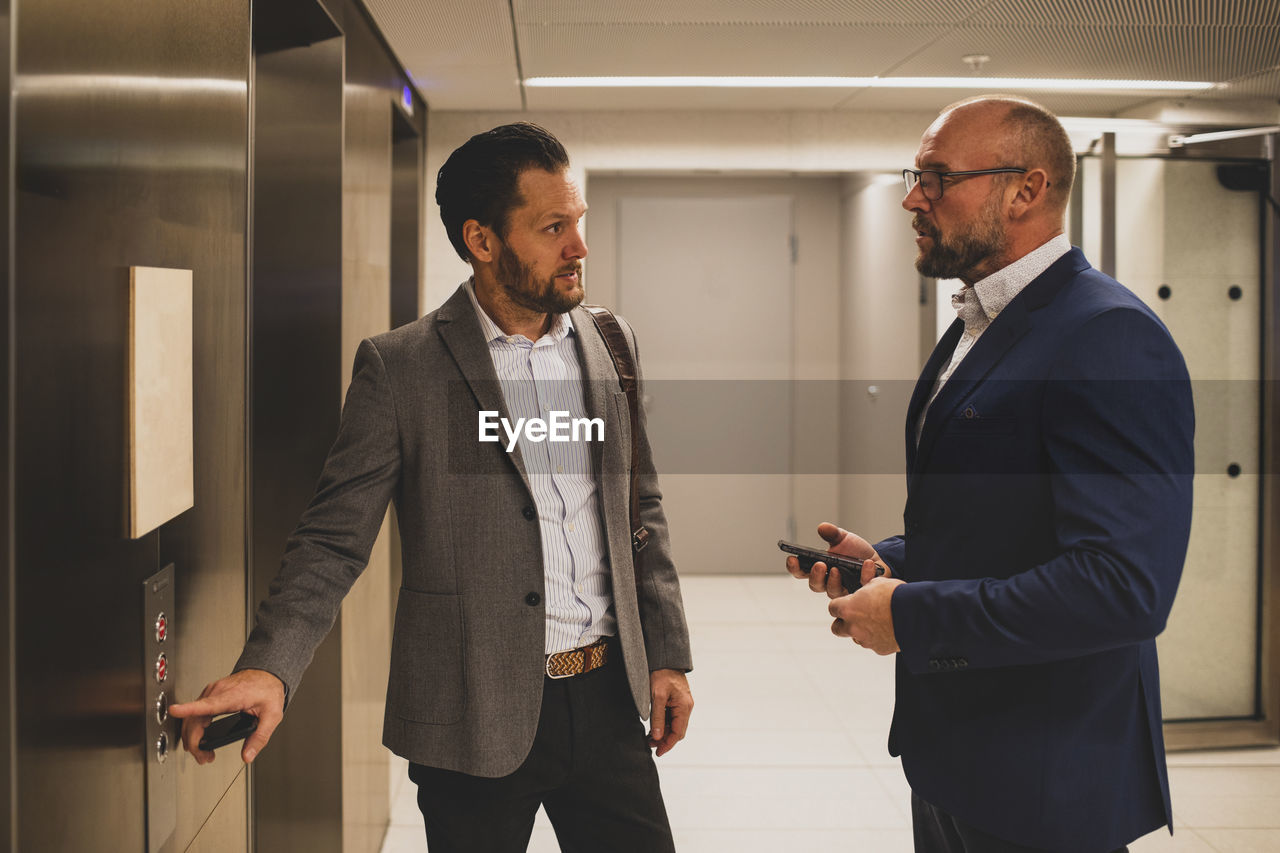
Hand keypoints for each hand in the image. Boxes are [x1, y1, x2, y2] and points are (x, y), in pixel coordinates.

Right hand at [169, 669, 285, 765]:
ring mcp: (212, 692)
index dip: (189, 709)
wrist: (267, 673)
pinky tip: (199, 738)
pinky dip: (194, 728)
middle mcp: (218, 692)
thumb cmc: (269, 690)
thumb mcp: (272, 715)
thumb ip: (260, 737)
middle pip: (195, 718)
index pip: (207, 704)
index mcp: (232, 696)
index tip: (175, 710)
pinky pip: (195, 712)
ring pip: (192, 717)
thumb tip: (248, 755)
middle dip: (194, 742)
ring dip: (192, 737)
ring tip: (203, 753)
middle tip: (204, 758)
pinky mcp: (210, 694)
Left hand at [648, 669, 692, 756]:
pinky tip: (652, 728)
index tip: (658, 752)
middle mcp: (686, 707)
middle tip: (650, 746)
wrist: (664, 659)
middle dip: (664, 740)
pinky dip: (663, 724)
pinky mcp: (676, 701)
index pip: (678, 732)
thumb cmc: (661, 674)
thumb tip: (657, 737)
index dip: (668, 744)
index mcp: (684, 707)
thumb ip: (657, 717)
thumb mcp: (657, 696)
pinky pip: (671, 717)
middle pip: (677, 730)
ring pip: (673, 725)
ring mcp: (682, 704)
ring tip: (648, 738)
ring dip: (662, 732)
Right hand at [784, 522, 891, 596]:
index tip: (792, 559)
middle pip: (815, 585)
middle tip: (819, 565)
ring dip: (833, 580)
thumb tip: (822, 527)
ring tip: (837, 568)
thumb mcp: (843, 538)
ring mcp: (843, 589)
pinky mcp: (860, 591)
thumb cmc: (854, 552)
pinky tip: (867, 564)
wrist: (875, 560)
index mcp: (820, 569)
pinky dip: (864, 575)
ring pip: (833, 591)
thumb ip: (832, 533)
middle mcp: (828, 582)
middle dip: (815, 576)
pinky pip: (861, 587)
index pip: (801, 571)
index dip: (794, 567)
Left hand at [829, 577, 904, 653]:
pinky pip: (873, 644)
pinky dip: (878, 638)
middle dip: (843, 623)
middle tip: (855, 616)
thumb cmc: (896, 596)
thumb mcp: (877, 583)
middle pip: (837, 628)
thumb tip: (865, 590)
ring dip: (862, 631)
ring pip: (856, 637)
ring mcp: (865, 640)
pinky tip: (889, 629)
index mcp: (848, 609)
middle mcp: (853, 627)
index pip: (832, 608)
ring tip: (877, 621)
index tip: (847, 603)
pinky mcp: (879, 649)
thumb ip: (865, 589)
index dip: (840, 605)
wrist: (917, 614)